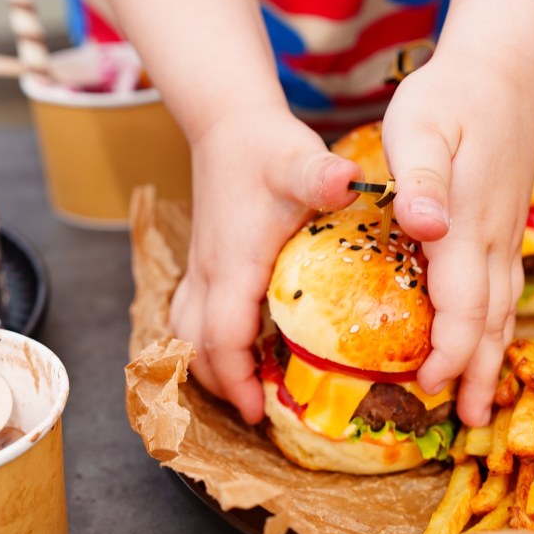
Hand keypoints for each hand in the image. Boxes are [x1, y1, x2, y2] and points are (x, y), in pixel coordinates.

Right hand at [170, 107, 360, 423]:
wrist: (227, 121)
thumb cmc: (265, 146)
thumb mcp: (299, 161)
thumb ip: (322, 175)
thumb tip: (348, 180)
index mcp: (231, 267)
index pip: (221, 340)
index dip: (237, 382)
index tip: (260, 412)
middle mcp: (207, 275)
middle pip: (194, 350)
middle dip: (222, 387)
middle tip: (261, 411)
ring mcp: (201, 270)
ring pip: (184, 336)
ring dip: (208, 366)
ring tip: (246, 388)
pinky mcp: (204, 264)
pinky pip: (190, 317)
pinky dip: (206, 343)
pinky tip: (239, 348)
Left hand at [382, 53, 533, 426]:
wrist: (503, 67)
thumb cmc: (449, 96)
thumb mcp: (418, 126)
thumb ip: (419, 179)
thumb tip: (424, 225)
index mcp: (467, 226)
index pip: (464, 306)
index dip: (450, 351)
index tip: (431, 385)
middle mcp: (493, 239)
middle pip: (491, 321)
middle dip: (478, 373)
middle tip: (469, 422)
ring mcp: (505, 233)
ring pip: (504, 309)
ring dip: (493, 356)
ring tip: (484, 399)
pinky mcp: (505, 224)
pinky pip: (506, 289)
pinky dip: (498, 324)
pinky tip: (490, 336)